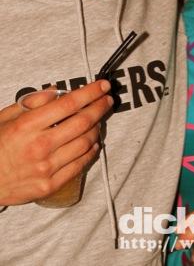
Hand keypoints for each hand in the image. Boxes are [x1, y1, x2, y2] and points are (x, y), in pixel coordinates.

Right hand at [0, 80, 112, 205]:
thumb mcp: (5, 117)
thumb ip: (31, 102)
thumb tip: (55, 90)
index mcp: (27, 126)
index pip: (68, 104)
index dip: (90, 92)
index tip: (102, 86)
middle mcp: (40, 146)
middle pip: (82, 122)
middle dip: (100, 107)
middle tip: (106, 99)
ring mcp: (46, 168)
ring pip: (85, 143)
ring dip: (97, 128)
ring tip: (98, 120)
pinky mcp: (50, 185)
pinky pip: (80, 164)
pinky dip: (91, 150)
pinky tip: (92, 142)